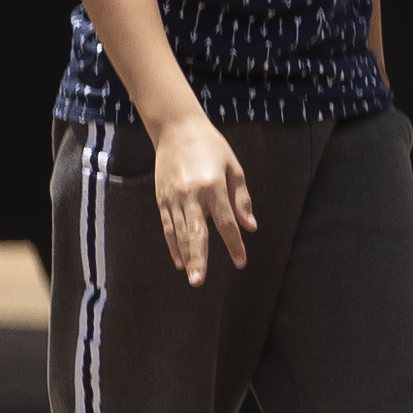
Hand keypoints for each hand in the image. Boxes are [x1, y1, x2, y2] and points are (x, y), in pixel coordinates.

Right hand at [149, 117, 253, 284]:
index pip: (226, 222)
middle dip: (200, 258)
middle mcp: (191, 194)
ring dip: (186, 256)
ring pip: (180, 233)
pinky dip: (173, 244)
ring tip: (192, 277)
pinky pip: (167, 226)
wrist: (177, 130)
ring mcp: (173, 197)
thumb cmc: (212, 148)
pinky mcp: (161, 198)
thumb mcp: (234, 168)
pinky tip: (179, 261)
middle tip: (200, 282)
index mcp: (213, 186)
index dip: (234, 244)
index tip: (240, 262)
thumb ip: (241, 198)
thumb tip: (250, 227)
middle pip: (197, 232)